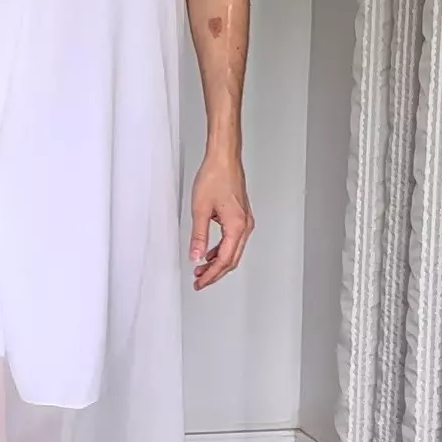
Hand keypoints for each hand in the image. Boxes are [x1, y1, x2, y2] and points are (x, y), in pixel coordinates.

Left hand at [189, 154, 252, 289]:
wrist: (224, 158)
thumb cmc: (215, 177)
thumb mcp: (200, 209)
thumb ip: (198, 236)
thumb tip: (196, 256)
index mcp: (236, 226)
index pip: (224, 260)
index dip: (211, 275)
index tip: (200, 282)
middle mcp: (245, 226)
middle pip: (232, 260)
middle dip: (215, 273)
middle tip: (199, 280)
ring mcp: (245, 221)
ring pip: (234, 251)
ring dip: (218, 262)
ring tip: (201, 268)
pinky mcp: (242, 216)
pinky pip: (234, 241)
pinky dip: (222, 250)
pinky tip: (210, 252)